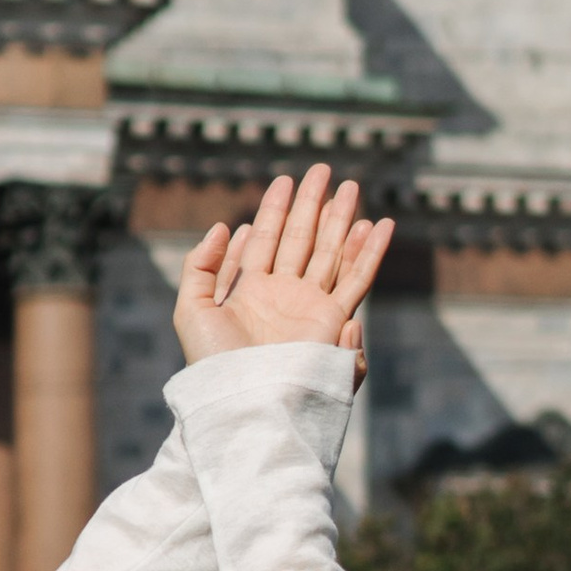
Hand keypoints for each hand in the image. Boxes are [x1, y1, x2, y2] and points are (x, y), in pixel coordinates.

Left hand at [172, 166, 394, 376]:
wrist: (243, 400)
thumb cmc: (212, 362)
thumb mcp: (192, 308)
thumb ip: (201, 265)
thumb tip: (224, 226)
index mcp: (249, 291)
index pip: (266, 240)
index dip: (275, 210)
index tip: (284, 181)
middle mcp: (283, 296)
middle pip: (302, 239)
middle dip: (312, 205)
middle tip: (323, 171)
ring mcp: (310, 308)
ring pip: (330, 253)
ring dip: (341, 220)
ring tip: (351, 187)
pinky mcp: (332, 322)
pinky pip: (357, 280)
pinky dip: (369, 253)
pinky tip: (379, 225)